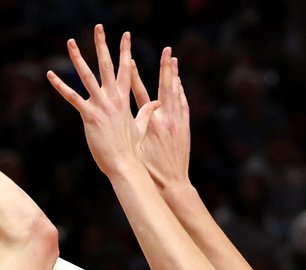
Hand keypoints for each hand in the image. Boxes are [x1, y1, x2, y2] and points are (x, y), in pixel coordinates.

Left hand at [47, 26, 159, 176]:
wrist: (125, 164)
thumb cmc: (131, 149)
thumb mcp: (141, 127)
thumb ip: (146, 112)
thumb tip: (157, 103)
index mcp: (125, 99)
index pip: (126, 69)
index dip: (125, 51)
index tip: (125, 36)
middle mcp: (113, 98)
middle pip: (107, 65)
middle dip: (102, 45)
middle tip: (99, 27)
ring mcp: (101, 105)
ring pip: (87, 76)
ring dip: (77, 58)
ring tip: (70, 42)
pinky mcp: (89, 115)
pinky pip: (72, 97)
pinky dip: (60, 86)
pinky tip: (50, 75)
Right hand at [131, 48, 190, 190]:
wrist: (171, 183)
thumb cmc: (149, 172)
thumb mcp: (135, 151)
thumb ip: (131, 133)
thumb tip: (120, 124)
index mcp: (148, 124)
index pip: (140, 94)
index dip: (134, 76)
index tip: (131, 60)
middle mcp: (163, 119)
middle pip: (164, 87)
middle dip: (165, 67)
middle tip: (167, 50)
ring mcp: (177, 122)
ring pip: (176, 93)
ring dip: (174, 75)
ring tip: (174, 59)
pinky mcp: (185, 127)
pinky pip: (184, 105)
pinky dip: (181, 92)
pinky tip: (180, 84)